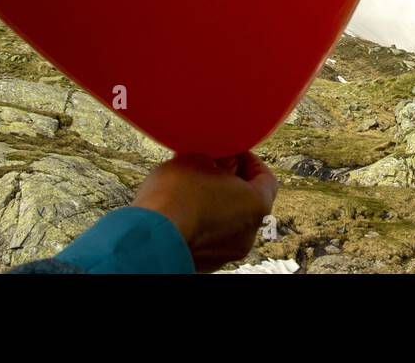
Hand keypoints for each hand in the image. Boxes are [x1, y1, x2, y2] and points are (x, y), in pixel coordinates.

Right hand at [131, 152, 278, 272]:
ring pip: (229, 220)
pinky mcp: (207, 262)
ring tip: (191, 187)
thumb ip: (221, 158)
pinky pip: (211, 235)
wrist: (148, 237)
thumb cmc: (177, 193)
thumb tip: (224, 161)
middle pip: (247, 200)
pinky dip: (203, 221)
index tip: (232, 152)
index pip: (266, 178)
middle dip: (231, 180)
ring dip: (216, 202)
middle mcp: (249, 233)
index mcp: (258, 205)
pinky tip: (183, 209)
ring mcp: (228, 251)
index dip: (250, 160)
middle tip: (211, 166)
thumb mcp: (201, 159)